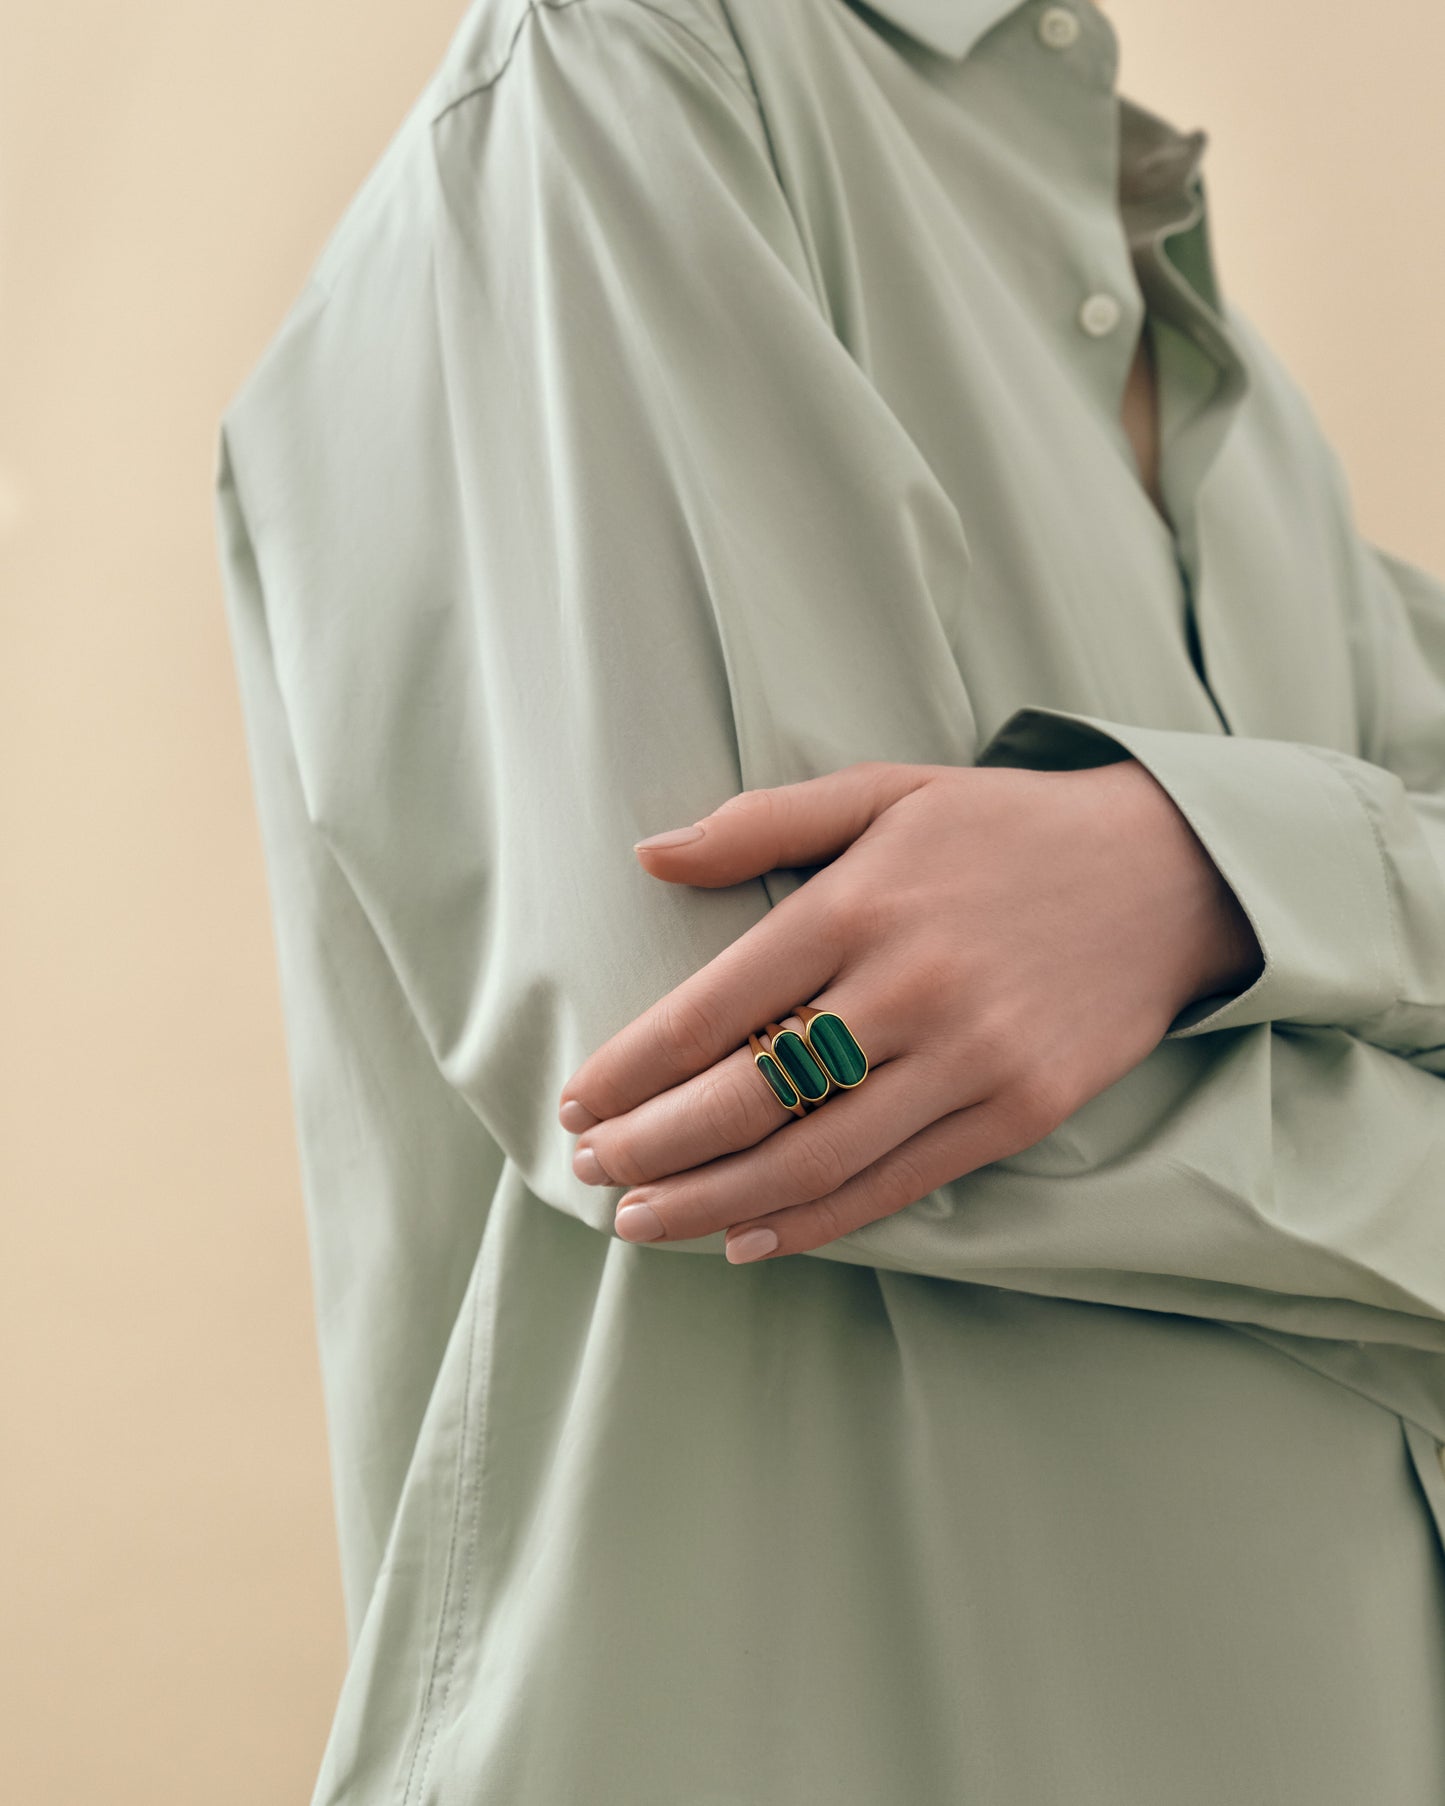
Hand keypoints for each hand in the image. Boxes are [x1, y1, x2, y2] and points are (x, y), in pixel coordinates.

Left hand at [557, 759, 1262, 1263]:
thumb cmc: (1004, 828)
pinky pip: (899, 1184)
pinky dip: (816, 1223)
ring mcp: (971, 1058)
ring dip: (713, 1203)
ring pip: (815, 1157)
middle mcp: (910, 986)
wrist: (1168, 873)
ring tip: (642, 1222)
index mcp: (861, 903)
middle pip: (750, 1096)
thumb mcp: (885, 792)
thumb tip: (647, 857)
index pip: (713, 1008)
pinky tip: (749, 1240)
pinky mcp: (1020, 1111)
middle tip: (590, 1173)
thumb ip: (760, 825)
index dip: (632, 1068)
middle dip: (653, 1148)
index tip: (577, 1101)